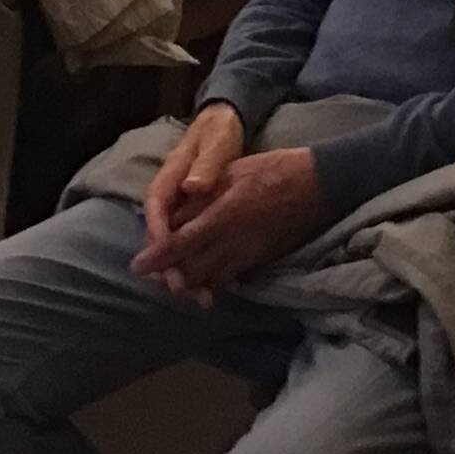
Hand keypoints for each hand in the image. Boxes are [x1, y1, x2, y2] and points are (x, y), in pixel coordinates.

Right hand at [136, 102, 245, 277]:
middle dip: (167, 262)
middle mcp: (168, 195)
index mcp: (169, 176)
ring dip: (181, 268)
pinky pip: (187, 242)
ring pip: (172, 242)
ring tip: (196, 294)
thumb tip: (190, 187)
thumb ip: (205, 166)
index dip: (158, 234)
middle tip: (180, 288)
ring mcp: (179, 206)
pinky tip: (210, 283)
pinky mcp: (192, 215)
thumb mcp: (215, 144)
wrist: (223, 123)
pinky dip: (195, 262)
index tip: (165, 257)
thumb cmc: (217, 132)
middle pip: (159, 232)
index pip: (155, 208)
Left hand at [140, 140, 325, 301]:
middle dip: (170, 276)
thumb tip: (175, 215)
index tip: (137, 266)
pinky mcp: (260, 259)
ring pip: (210, 279)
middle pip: (192, 269)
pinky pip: (231, 279)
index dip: (158, 257)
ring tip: (174, 282)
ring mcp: (248, 254)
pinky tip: (205, 283)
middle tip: (152, 277)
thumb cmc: (272, 169)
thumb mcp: (230, 171)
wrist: (316, 184)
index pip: (182, 243)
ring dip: (189, 284)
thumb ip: (201, 195)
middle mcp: (232, 241)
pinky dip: (213, 283)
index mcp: (222, 215)